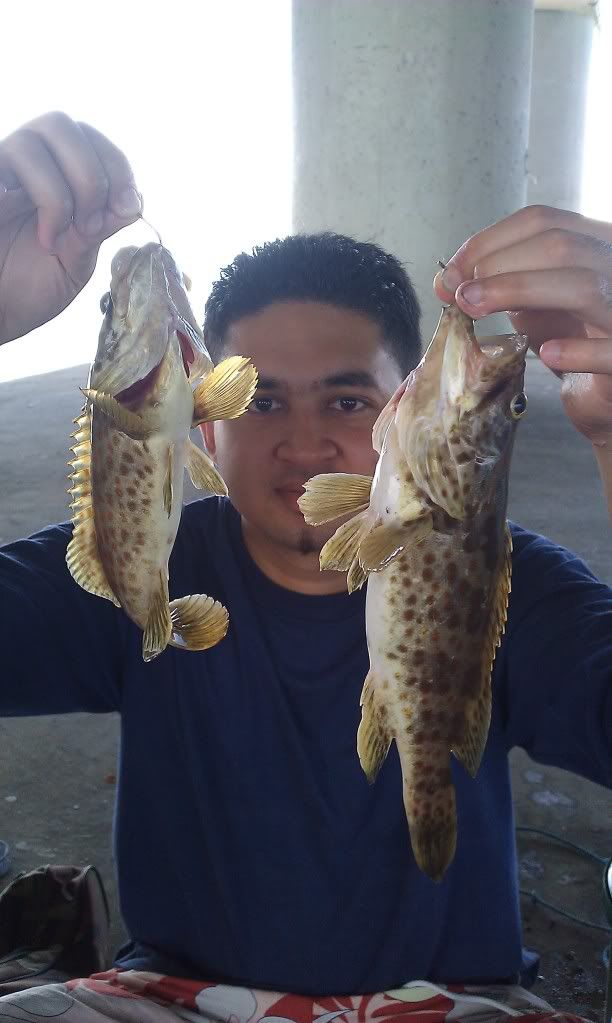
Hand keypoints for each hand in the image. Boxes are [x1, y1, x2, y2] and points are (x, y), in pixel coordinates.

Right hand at [0, 111, 141, 343]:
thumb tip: (134, 201)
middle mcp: (23, 165)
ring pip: (34, 138)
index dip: (116, 164)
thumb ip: (100, 229)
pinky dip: (42, 199)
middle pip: (62, 124)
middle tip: (92, 223)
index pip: (89, 139)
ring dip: (63, 192)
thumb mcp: (76, 261)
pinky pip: (5, 166)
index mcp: (53, 176)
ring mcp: (0, 174)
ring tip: (59, 236)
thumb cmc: (27, 291)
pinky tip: (44, 238)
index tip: (128, 207)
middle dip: (92, 174)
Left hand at [434, 205, 611, 446]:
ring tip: (477, 310)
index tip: (451, 272)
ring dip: (520, 292)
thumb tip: (447, 279)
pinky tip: (547, 354)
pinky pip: (610, 350)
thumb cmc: (571, 340)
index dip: (488, 241)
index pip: (542, 221)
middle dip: (497, 266)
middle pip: (560, 246)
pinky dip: (577, 351)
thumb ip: (500, 284)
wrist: (603, 394)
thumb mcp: (533, 304)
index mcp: (594, 244)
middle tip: (459, 294)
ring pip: (583, 286)